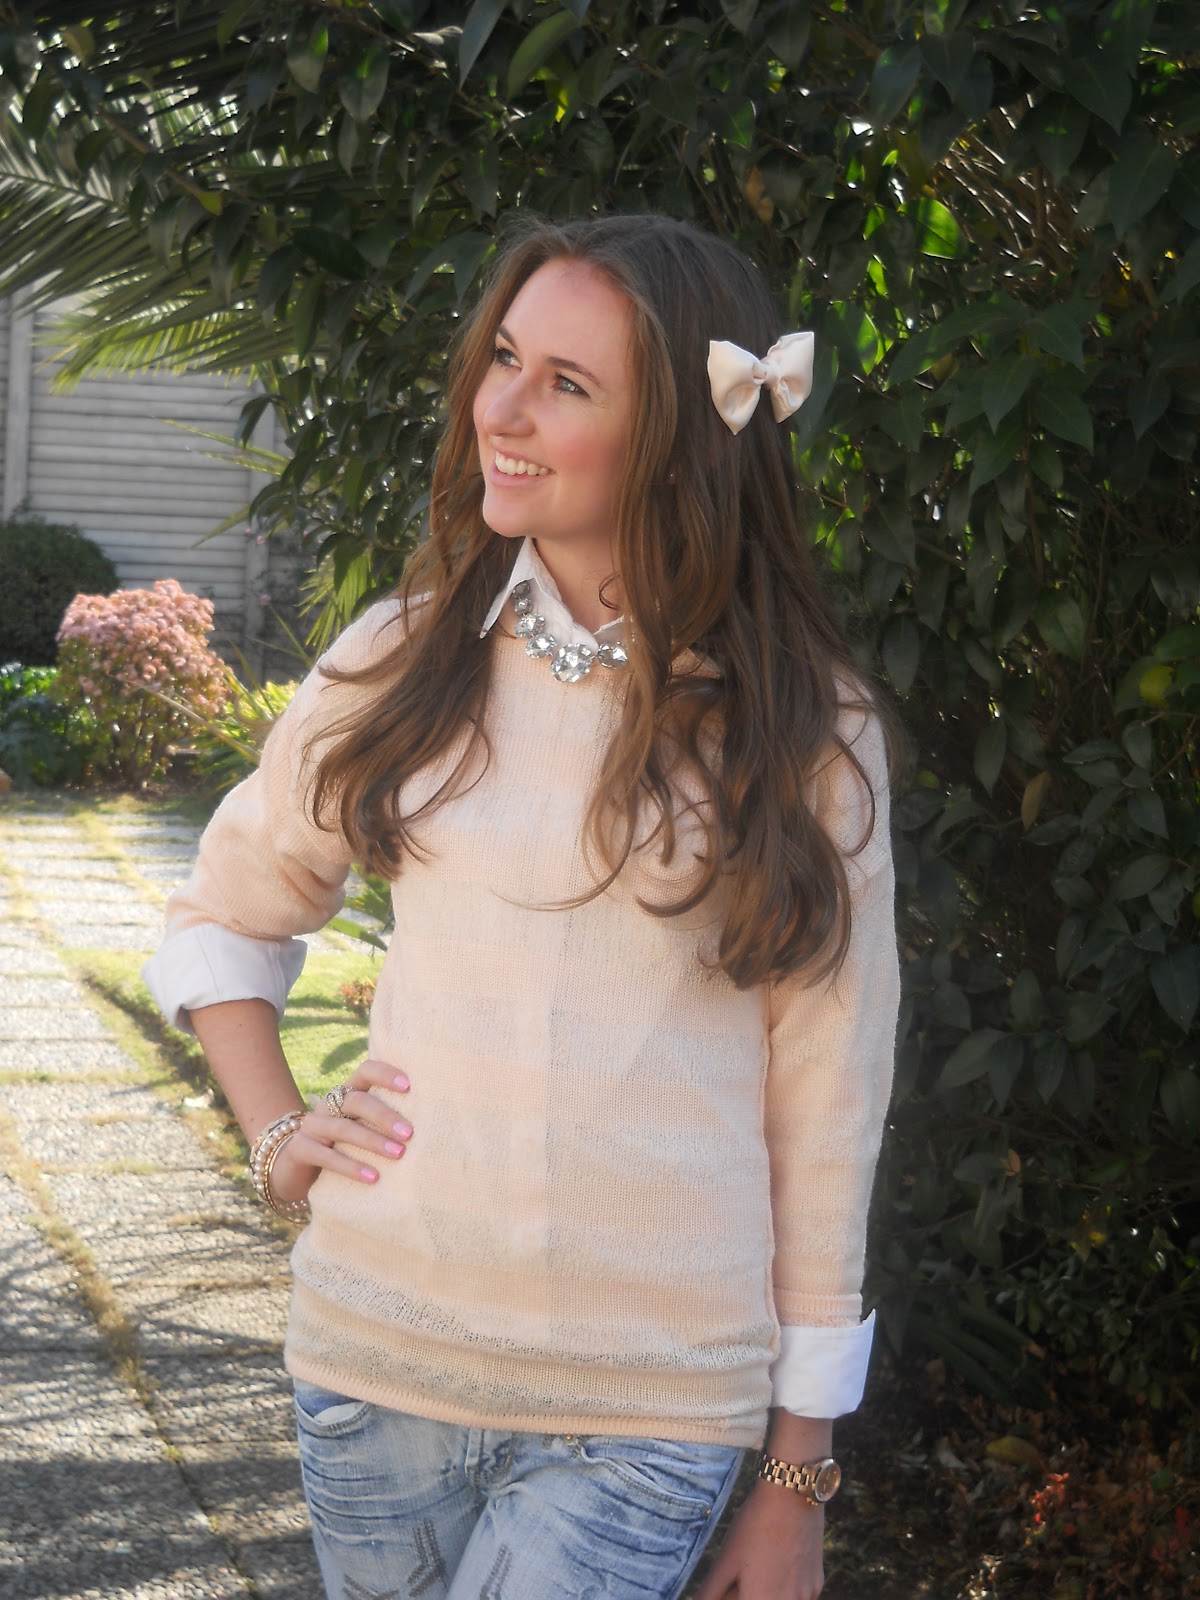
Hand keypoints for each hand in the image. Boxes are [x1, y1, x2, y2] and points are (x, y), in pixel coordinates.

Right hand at [270, 1058, 411, 1204]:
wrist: (298, 1170)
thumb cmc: (345, 1148)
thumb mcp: (364, 1130)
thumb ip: (387, 1123)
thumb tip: (435, 1124)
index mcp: (348, 1093)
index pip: (365, 1071)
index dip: (385, 1074)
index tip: (409, 1086)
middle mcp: (328, 1105)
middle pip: (356, 1101)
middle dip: (384, 1116)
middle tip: (409, 1134)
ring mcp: (312, 1126)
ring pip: (343, 1129)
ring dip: (372, 1141)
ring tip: (398, 1155)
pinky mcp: (300, 1149)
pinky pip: (326, 1156)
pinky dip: (351, 1166)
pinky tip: (372, 1177)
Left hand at [692, 1481, 823, 1599]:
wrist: (791, 1495)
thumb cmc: (754, 1526)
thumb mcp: (725, 1560)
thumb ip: (710, 1591)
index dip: (732, 1594)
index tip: (728, 1583)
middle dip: (746, 1593)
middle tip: (741, 1572)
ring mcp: (806, 1597)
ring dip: (766, 1591)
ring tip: (759, 1563)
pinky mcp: (817, 1584)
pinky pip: (797, 1595)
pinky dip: (784, 1587)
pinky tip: (777, 1561)